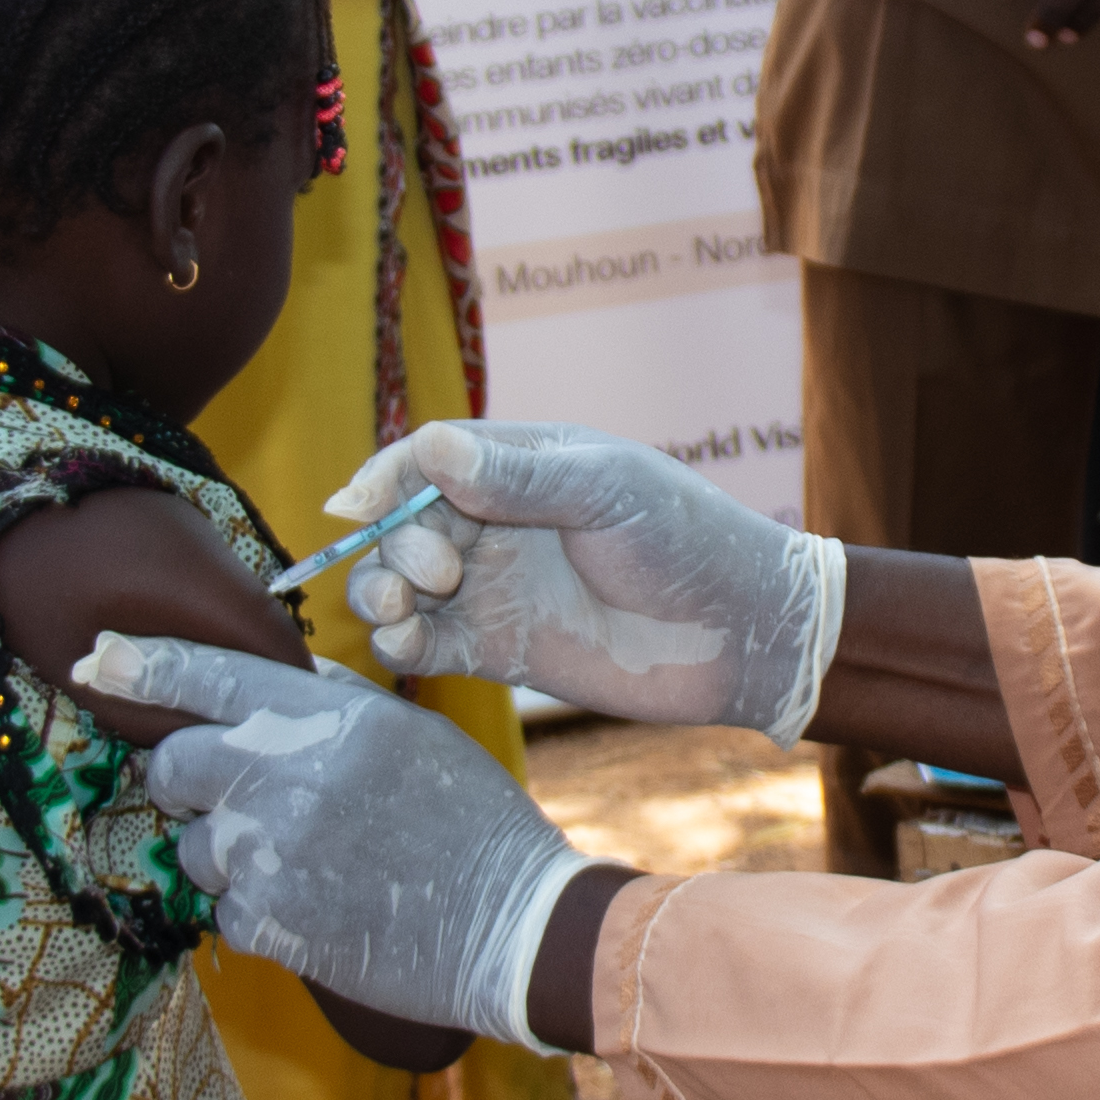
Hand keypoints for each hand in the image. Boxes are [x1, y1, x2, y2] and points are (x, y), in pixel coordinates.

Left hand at [81, 636, 586, 1045]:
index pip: (209, 679)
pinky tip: (320, 908)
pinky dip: (260, 912)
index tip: (93, 655)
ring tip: (307, 864)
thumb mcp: (412, 731)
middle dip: (185, 780)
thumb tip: (280, 672)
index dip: (141, 665)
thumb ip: (335, 697)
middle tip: (228, 795)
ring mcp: (273, 854)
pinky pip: (226, 910)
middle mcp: (288, 778)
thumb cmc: (471, 821)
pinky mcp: (271, 922)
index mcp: (325, 719)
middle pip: (173, 765)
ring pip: (197, 847)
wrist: (512, 926)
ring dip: (232, 855)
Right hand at [327, 416, 842, 735]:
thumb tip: (430, 449)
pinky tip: (404, 645)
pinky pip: (425, 643)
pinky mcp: (498, 651)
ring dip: (378, 592)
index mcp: (521, 466)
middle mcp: (496, 523)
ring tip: (399, 610)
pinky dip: (397, 643)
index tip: (359, 510)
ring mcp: (494, 588)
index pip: (425, 460)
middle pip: (402, 525)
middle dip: (393, 545)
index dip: (383, 482)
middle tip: (442, 575)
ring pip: (400, 584)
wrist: (741, 634)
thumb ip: (518, 477)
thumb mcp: (605, 492)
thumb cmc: (688, 541)